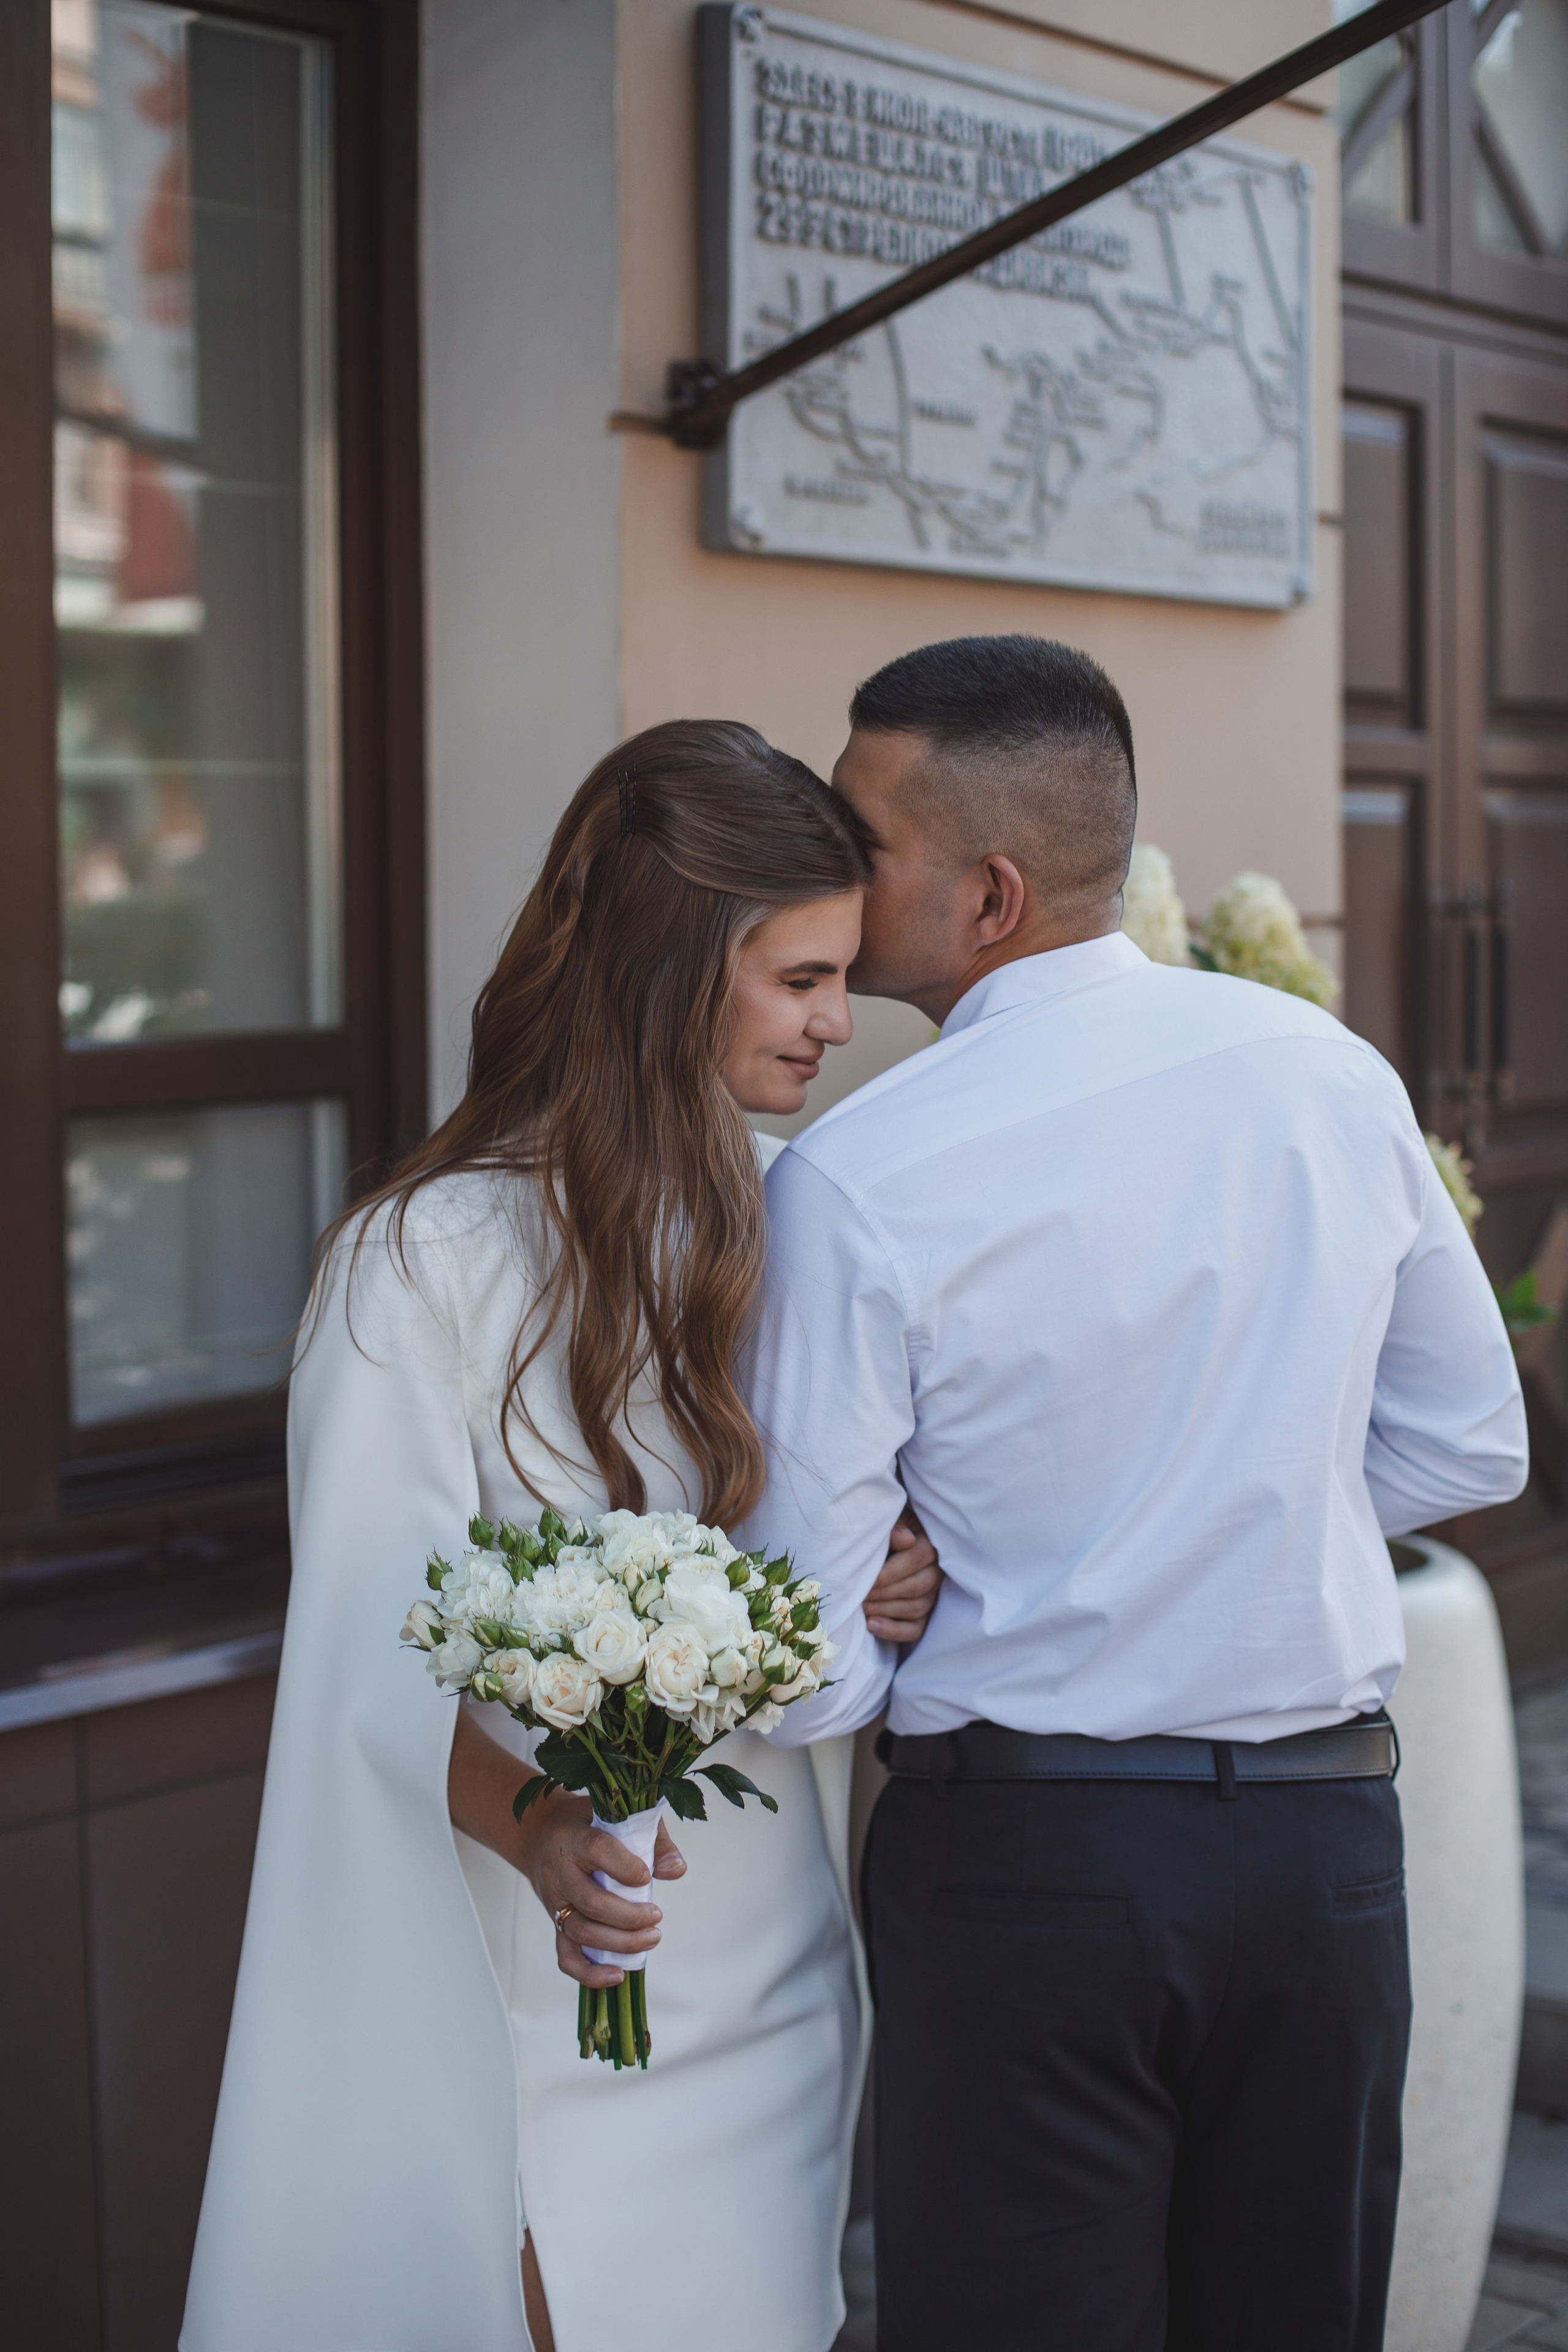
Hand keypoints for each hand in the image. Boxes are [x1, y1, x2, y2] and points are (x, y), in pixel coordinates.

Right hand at [447, 1708, 685, 1987]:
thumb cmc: (587, 1823)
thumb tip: (676, 1870)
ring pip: (581, 1931)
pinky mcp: (556, 1924)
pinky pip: (566, 1956)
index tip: (648, 1876)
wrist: (539, 1834)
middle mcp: (560, 1871)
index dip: (624, 1866)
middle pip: (591, 1902)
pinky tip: (618, 1975)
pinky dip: (589, 1973)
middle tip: (657, 1915)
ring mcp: (555, 1901)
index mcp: (574, 1837)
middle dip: (629, 1916)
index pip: (597, 1850)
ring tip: (652, 1938)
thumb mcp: (618, 1816)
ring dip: (619, 1942)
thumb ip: (652, 1839)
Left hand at [863, 1509, 941, 1643]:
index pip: (918, 1558)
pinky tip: (871, 1625)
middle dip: (887, 1592)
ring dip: (887, 1610)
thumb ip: (894, 1527)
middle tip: (861, 1593)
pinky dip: (894, 1631)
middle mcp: (936, 1570)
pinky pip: (915, 1629)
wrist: (880, 1545)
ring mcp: (932, 1594)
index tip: (869, 1578)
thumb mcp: (888, 1520)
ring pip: (917, 1607)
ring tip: (863, 1607)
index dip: (892, 1571)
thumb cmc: (883, 1529)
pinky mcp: (923, 1613)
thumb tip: (906, 1540)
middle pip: (918, 1586)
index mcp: (929, 1542)